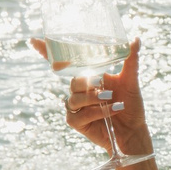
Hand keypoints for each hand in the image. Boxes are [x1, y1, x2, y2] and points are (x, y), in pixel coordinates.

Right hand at [44, 37, 147, 157]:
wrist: (133, 130)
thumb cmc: (130, 104)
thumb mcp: (131, 80)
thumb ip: (130, 60)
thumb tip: (135, 39)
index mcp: (88, 76)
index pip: (63, 64)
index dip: (46, 52)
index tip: (34, 40)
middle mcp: (79, 91)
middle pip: (72, 81)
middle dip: (87, 83)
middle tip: (103, 85)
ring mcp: (76, 107)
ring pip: (73, 98)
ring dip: (92, 98)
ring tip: (110, 98)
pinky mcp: (77, 123)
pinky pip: (77, 115)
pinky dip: (94, 112)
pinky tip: (110, 111)